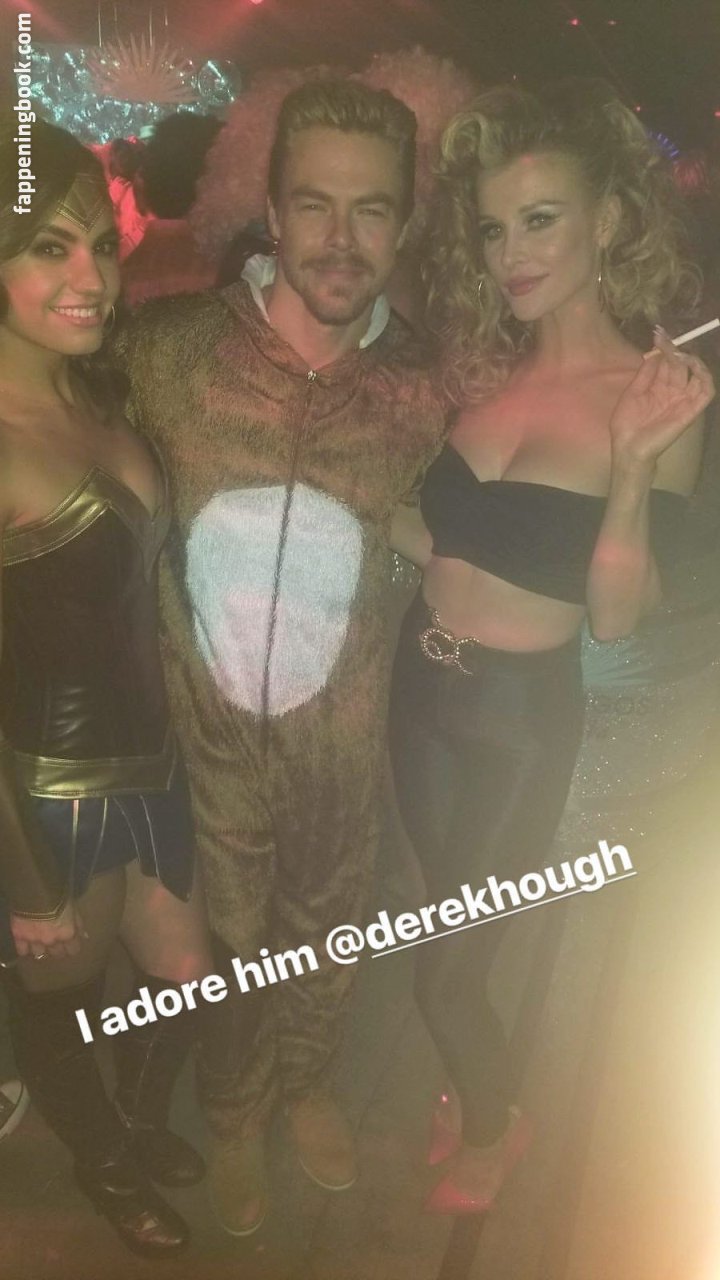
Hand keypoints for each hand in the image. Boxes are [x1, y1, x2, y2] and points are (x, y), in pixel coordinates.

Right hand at [10, 900, 86, 961]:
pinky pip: (23, 951)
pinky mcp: (19, 937)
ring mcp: (35, 941)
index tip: (70, 944)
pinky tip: (25, 943)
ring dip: (40, 948)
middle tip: (54, 941)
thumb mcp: (73, 908)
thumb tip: (83, 936)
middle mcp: (52, 941)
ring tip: (39, 941)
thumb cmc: (59, 895)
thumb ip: (77, 924)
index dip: (71, 947)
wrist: (36, 890)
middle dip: (57, 949)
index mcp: (67, 934)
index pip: (73, 950)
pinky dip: (24, 948)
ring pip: (39, 953)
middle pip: (56, 954)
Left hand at [610, 329, 714, 468]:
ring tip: (680, 353)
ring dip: (693, 361)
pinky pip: (706, 393)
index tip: (659, 333)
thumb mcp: (633, 392)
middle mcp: (673, 391)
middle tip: (665, 338)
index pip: (667, 362)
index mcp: (659, 386)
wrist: (628, 447)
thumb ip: (645, 373)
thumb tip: (654, 351)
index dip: (665, 347)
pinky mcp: (691, 411)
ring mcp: (683, 400)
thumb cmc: (627, 424)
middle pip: (681, 365)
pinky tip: (694, 367)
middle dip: (675, 350)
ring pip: (699, 375)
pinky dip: (705, 378)